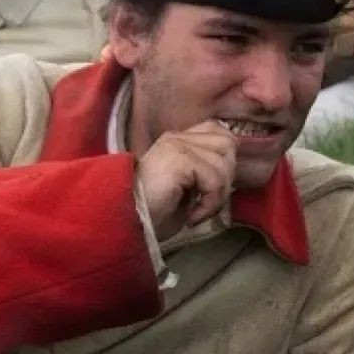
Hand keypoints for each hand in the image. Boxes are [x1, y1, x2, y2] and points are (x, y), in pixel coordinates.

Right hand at [135, 119, 237, 240]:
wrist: (124, 220)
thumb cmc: (151, 213)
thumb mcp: (184, 190)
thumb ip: (205, 175)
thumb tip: (229, 178)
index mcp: (178, 140)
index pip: (219, 133)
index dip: (225, 160)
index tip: (212, 191)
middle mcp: (178, 137)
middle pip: (228, 144)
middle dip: (226, 178)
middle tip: (207, 202)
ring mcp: (178, 145)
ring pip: (224, 164)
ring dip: (217, 196)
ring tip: (198, 212)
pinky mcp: (179, 159)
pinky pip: (214, 180)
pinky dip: (209, 204)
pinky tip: (192, 217)